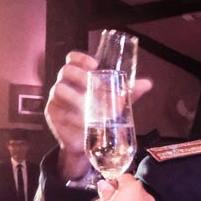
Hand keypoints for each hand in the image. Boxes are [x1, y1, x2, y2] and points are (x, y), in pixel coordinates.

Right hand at [45, 52, 151, 179]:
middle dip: (80, 74)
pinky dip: (74, 114)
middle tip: (94, 82)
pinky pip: (59, 108)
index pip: (73, 60)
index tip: (94, 64)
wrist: (91, 142)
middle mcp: (66, 84)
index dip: (80, 58)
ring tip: (91, 104)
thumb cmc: (101, 116)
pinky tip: (85, 120)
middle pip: (66, 70)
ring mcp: (57, 98)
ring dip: (77, 95)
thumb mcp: (117, 103)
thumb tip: (148, 83)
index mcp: (79, 78)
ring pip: (60, 88)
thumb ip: (129, 92)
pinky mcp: (52, 113)